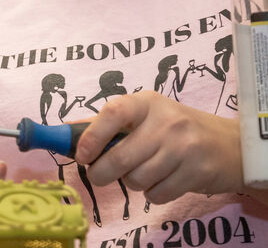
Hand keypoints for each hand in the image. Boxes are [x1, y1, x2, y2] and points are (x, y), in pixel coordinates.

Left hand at [76, 91, 241, 204]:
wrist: (231, 145)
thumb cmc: (176, 128)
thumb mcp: (145, 116)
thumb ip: (106, 123)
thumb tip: (65, 132)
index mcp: (147, 102)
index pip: (113, 113)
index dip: (92, 137)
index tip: (81, 155)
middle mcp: (167, 122)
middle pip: (120, 157)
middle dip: (101, 172)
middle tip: (99, 174)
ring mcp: (184, 148)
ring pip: (136, 179)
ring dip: (131, 182)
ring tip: (143, 171)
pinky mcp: (198, 173)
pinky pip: (157, 194)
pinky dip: (152, 193)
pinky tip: (163, 180)